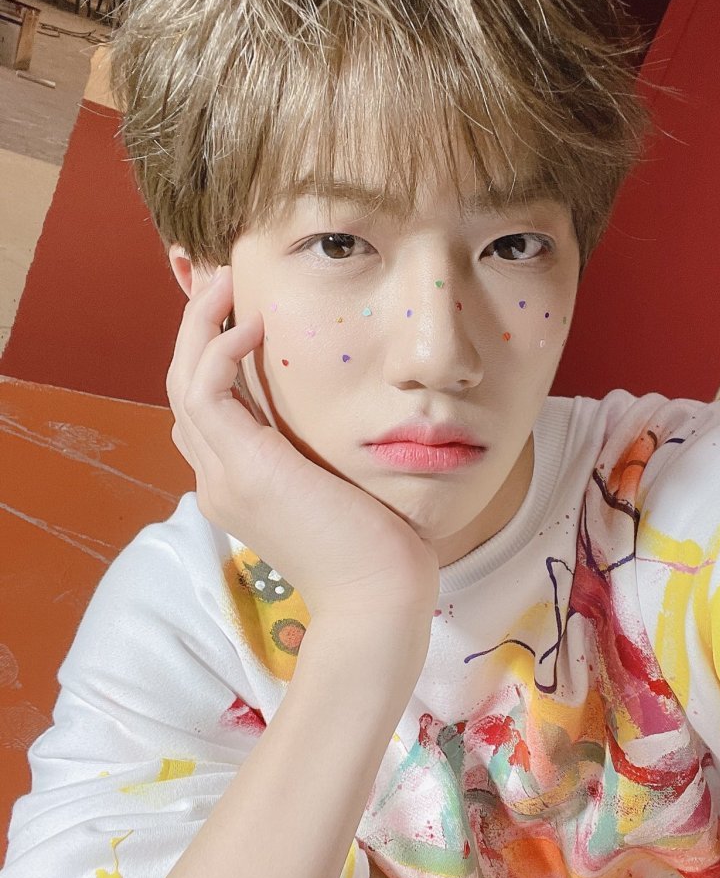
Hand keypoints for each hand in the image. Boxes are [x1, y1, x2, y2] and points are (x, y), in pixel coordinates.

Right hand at [166, 265, 439, 619]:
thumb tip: (339, 411)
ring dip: (198, 325)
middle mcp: (218, 479)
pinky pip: (206, 392)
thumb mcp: (340, 487)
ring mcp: (224, 476)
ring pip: (182, 382)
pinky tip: (251, 325)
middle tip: (220, 278)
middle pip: (182, 388)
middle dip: (195, 328)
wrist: (378, 599)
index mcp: (239, 485)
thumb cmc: (377, 549)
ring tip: (226, 280)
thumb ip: (321, 450)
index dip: (209, 355)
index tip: (237, 308)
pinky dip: (218, 351)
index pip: (205, 410)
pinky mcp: (244, 468)